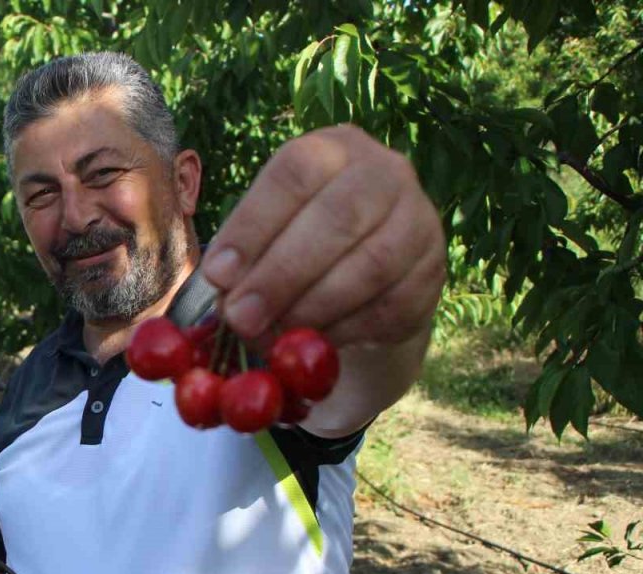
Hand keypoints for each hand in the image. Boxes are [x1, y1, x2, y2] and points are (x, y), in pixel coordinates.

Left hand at [201, 124, 445, 348]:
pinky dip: (347, 330)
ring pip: (372, 264)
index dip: (253, 225)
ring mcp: (418, 218)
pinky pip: (393, 305)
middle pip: (337, 217)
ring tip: (272, 337)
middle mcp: (384, 171)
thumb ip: (245, 256)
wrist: (368, 275)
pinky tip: (314, 343)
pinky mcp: (434, 270)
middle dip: (281, 274)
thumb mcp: (267, 235)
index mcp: (332, 150)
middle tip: (241, 318)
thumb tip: (221, 289)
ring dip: (314, 307)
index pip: (295, 173)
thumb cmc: (299, 243)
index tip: (218, 275)